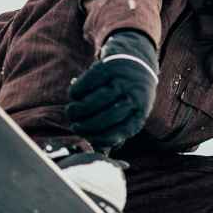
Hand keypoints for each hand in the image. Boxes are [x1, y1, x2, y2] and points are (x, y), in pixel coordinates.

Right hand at [66, 29, 157, 149]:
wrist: (136, 60)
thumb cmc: (129, 95)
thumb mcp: (130, 113)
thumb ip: (116, 132)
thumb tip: (100, 152)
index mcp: (140, 113)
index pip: (120, 132)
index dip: (100, 138)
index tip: (87, 138)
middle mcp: (134, 97)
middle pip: (106, 117)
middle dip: (86, 126)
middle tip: (75, 126)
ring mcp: (122, 81)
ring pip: (95, 101)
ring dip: (79, 110)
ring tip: (72, 112)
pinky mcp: (109, 67)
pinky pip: (88, 83)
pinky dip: (77, 91)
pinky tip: (73, 95)